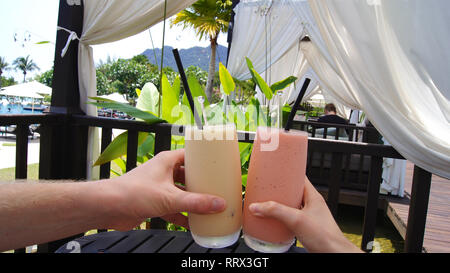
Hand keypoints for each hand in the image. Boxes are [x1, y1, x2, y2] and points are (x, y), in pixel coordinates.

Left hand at [106, 149, 225, 230]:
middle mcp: (163, 172)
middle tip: (216, 189)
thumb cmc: (132, 191)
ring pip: (181, 193)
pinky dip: (182, 215)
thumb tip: (217, 204)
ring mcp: (158, 188)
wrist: (108, 207)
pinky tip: (192, 223)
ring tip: (208, 206)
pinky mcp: (154, 203)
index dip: (204, 160)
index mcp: (167, 161)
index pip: (190, 155)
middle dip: (201, 184)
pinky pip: (173, 208)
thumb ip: (195, 202)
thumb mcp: (170, 197)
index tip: (217, 167)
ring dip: (192, 201)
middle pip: (187, 176)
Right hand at [248, 178, 361, 252]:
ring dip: (279, 205)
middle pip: (292, 192)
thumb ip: (276, 211)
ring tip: (267, 204)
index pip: (299, 177)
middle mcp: (311, 204)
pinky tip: (274, 222)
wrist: (333, 254)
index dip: (287, 172)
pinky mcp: (305, 227)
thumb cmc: (325, 237)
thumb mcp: (297, 219)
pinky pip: (291, 218)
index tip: (275, 170)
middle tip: (266, 189)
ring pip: (291, 205)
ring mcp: (308, 216)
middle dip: (279, 191)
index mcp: (313, 196)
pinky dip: (281, 218)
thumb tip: (258, 206)